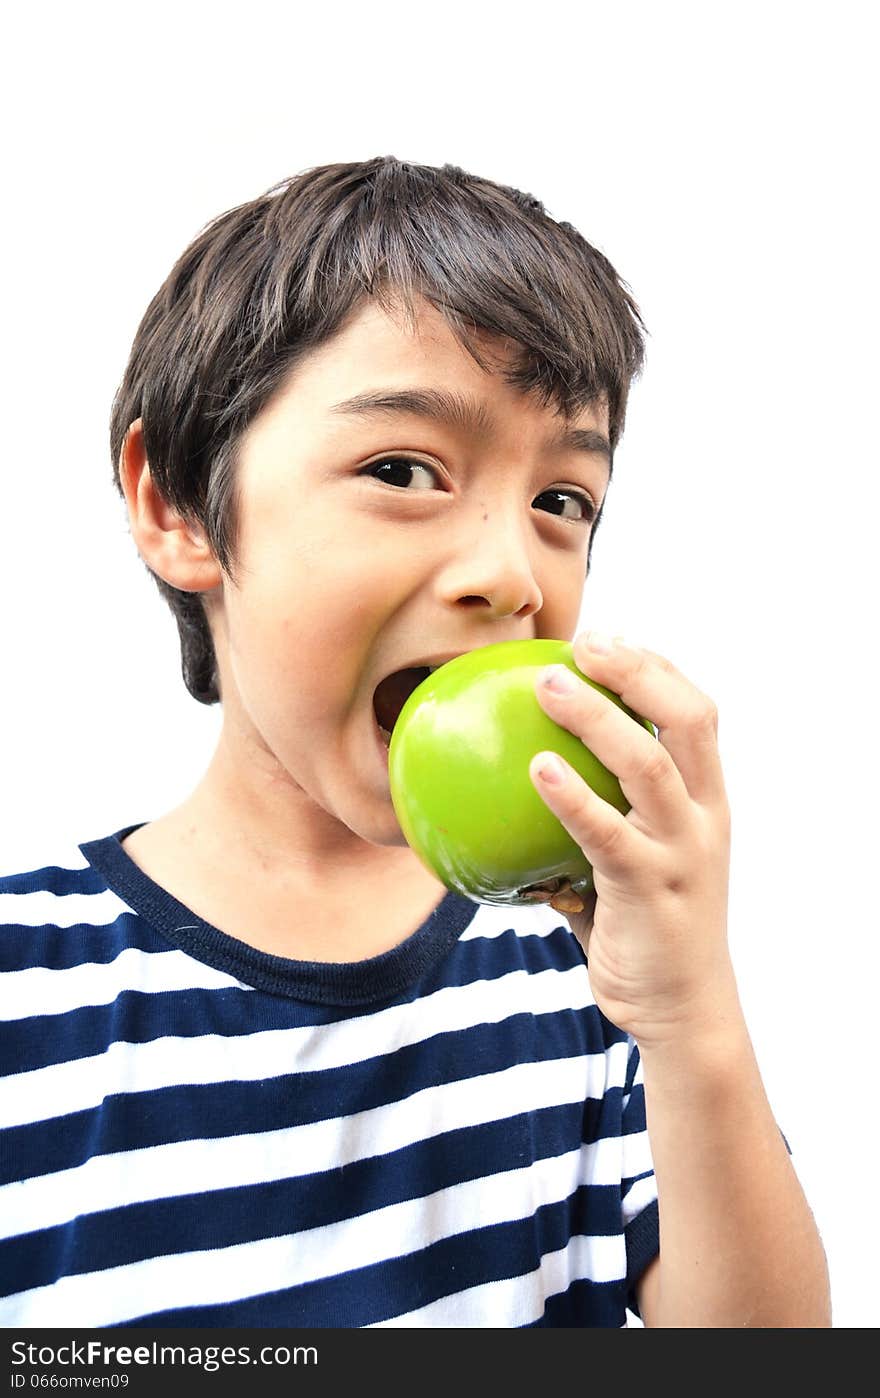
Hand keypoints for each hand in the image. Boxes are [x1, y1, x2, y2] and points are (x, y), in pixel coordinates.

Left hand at [529, 631, 734, 1046]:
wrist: (682, 1012)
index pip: (696, 714)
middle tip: (581, 644)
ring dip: (598, 718)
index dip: (657, 667)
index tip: (607, 638)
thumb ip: (599, 820)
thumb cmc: (643, 930)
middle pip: (689, 720)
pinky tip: (535, 767)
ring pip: (649, 766)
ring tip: (548, 685)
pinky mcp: (651, 890)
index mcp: (706, 802)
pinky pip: (607, 832)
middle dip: (639, 671)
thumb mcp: (631, 861)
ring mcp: (683, 852)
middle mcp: (705, 817)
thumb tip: (524, 780)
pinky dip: (571, 795)